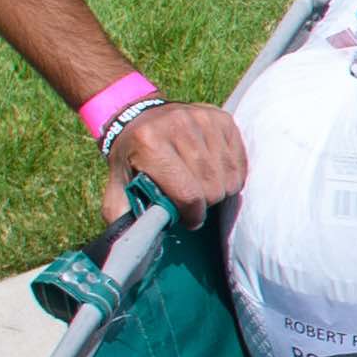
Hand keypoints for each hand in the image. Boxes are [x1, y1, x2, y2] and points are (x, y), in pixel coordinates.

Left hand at [105, 98, 246, 225]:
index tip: (187, 219)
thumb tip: (138, 242)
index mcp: (149, 143)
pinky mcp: (222, 118)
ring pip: (229, 176)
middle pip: (212, 187)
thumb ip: (122, 215)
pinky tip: (214, 173)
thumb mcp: (117, 186)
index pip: (188, 194)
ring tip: (203, 187)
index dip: (191, 215)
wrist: (139, 115)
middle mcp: (178, 125)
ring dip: (219, 190)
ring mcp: (203, 119)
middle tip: (192, 201)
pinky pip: (239, 161)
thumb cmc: (131, 157)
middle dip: (205, 203)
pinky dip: (231, 174)